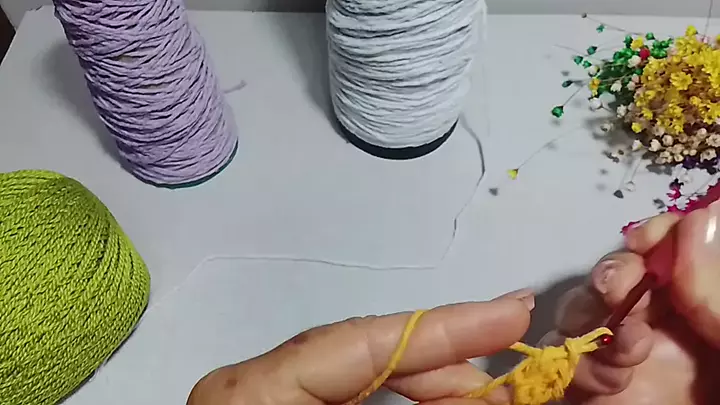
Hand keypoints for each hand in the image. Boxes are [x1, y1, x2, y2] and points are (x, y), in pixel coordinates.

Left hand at [187, 292, 533, 404]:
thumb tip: (483, 403)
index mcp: (252, 396)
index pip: (362, 343)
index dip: (444, 328)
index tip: (511, 312)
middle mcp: (258, 386)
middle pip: (369, 354)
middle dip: (450, 369)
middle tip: (519, 382)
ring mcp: (271, 398)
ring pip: (366, 377)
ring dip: (433, 389)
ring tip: (492, 398)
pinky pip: (353, 398)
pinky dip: (403, 403)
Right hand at [543, 208, 719, 404]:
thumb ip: (716, 293)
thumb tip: (700, 218)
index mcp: (696, 305)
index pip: (664, 250)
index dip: (651, 236)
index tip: (646, 239)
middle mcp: (654, 326)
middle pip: (608, 278)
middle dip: (609, 275)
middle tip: (617, 289)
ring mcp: (616, 360)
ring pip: (574, 317)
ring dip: (589, 322)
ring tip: (631, 349)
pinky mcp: (587, 395)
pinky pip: (556, 366)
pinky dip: (573, 366)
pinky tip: (613, 380)